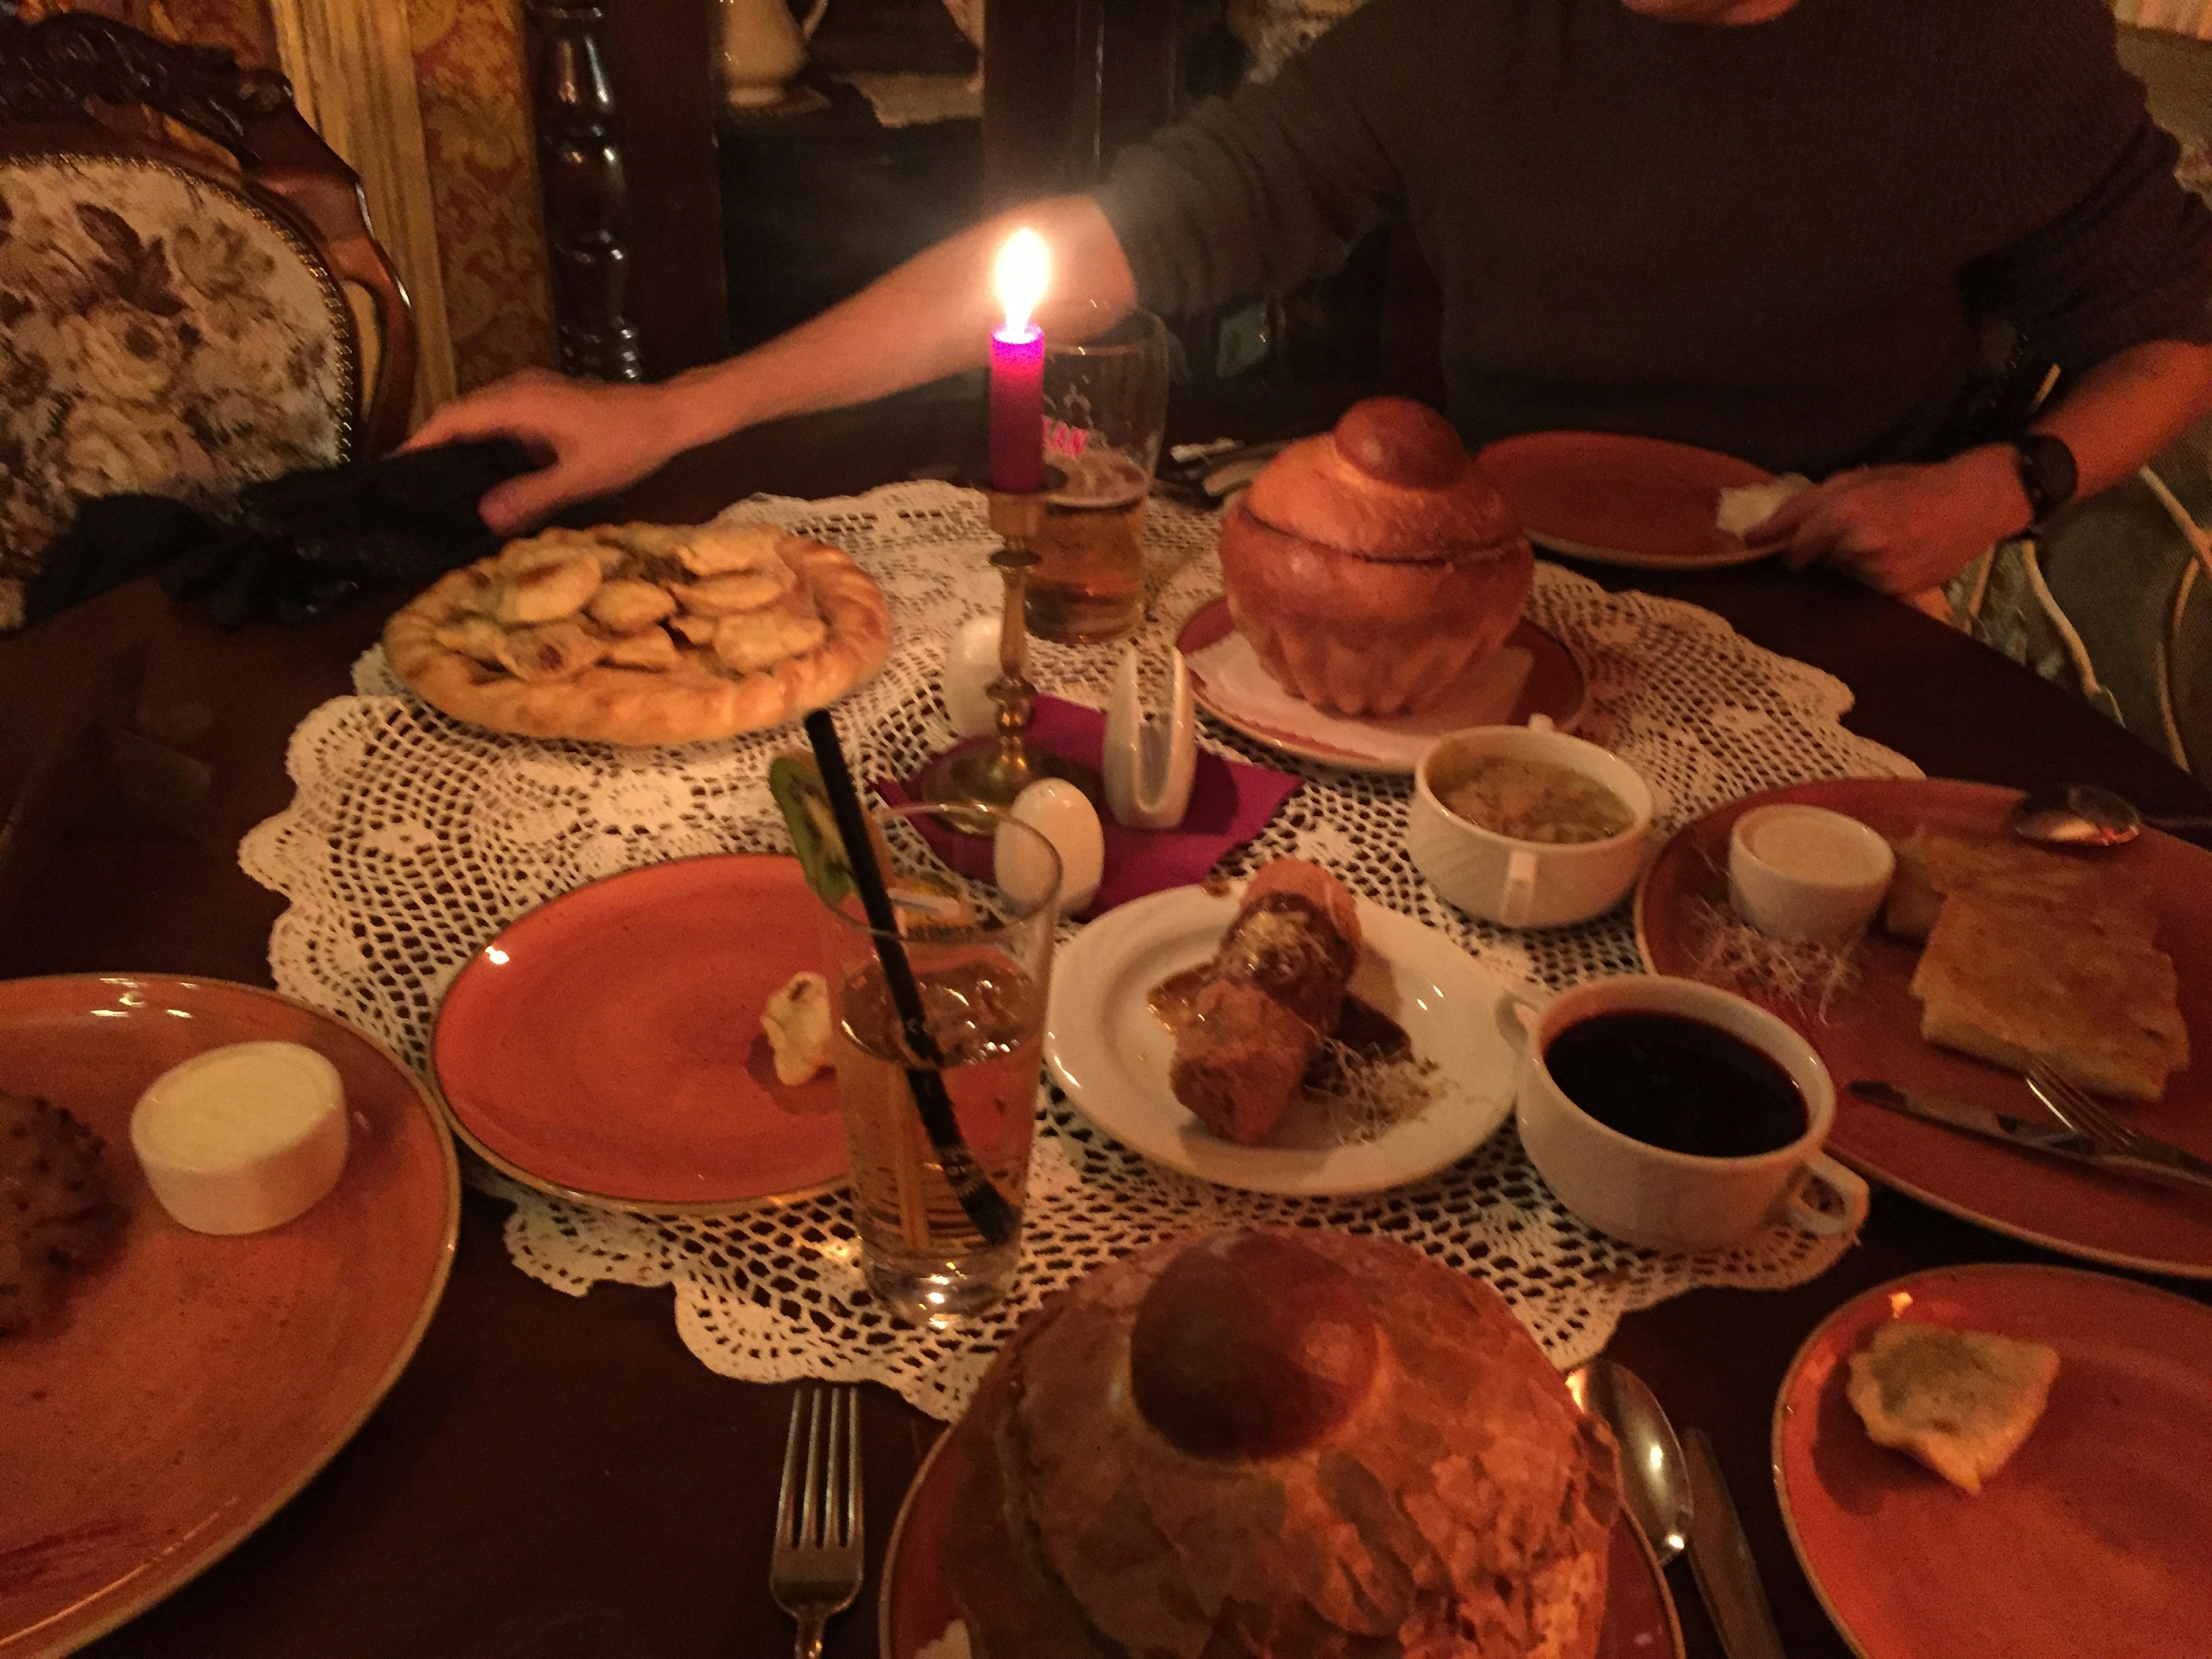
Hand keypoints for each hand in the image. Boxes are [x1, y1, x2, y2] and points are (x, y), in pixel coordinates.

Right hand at [404, 369, 687, 535]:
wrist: (669, 416)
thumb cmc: (627, 444)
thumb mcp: (580, 479)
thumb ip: (531, 496)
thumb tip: (482, 517)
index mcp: (518, 403)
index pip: (453, 419)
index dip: (420, 443)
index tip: (393, 471)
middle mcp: (517, 389)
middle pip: (459, 414)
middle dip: (431, 446)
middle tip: (408, 486)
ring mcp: (532, 391)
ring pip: (479, 415)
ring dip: (457, 443)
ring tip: (436, 484)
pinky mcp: (545, 400)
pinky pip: (499, 418)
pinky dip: (483, 442)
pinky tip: (482, 473)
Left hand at [1743, 448, 2033, 595]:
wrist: (1974, 502)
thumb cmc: (1909, 485)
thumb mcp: (1854, 480)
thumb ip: (1803, 506)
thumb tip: (1754, 537)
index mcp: (1844, 510)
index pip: (1793, 547)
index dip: (1784, 547)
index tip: (1769, 547)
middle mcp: (1857, 544)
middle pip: (1812, 562)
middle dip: (1820, 550)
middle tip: (1852, 531)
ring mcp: (1877, 572)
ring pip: (1839, 576)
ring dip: (1847, 563)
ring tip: (1882, 540)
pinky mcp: (1895, 592)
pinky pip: (1863, 589)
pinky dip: (1870, 575)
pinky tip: (1895, 556)